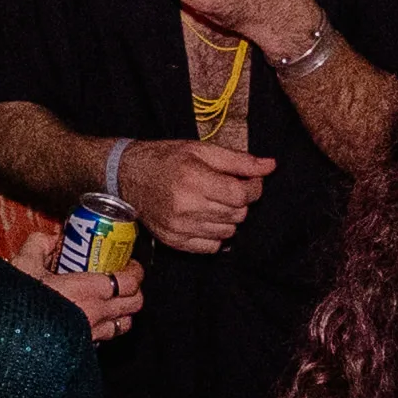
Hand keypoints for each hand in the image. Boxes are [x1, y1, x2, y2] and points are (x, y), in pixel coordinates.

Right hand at [127, 136, 280, 255]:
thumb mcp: (201, 150)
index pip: (241, 196)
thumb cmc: (166, 159)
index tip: (250, 181)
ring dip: (228, 218)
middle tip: (228, 188)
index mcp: (194, 179)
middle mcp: (186, 206)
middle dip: (240, 201)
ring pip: (228, 232)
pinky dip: (215, 234)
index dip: (253, 188)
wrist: (127, 177)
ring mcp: (179, 227)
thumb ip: (238, 160)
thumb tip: (270, 166)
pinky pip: (211, 247)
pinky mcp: (174, 241)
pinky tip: (204, 218)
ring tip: (214, 202)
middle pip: (237, 214)